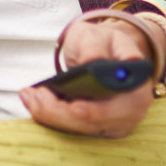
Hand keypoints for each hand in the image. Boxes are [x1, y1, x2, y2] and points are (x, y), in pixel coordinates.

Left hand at [19, 17, 156, 137]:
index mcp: (137, 89)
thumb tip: (93, 60)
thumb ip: (94, 46)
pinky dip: (49, 116)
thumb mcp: (97, 36)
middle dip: (60, 113)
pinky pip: (72, 128)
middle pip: (95, 124)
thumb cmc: (102, 43)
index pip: (121, 108)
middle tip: (33, 95)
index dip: (97, 111)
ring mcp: (114, 123)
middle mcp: (130, 112)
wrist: (104, 51)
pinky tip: (32, 100)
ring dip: (50, 115)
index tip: (74, 107)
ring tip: (28, 94)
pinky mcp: (96, 127)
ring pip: (80, 129)